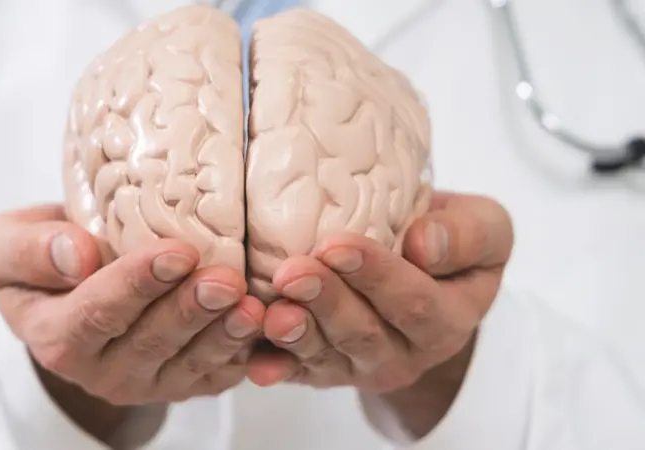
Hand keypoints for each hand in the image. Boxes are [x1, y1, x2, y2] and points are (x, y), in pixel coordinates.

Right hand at [0, 204, 263, 439]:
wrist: (72, 287)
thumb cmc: (43, 261)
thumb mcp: (6, 247)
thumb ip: (28, 251)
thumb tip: (76, 255)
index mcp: (57, 337)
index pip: (96, 315)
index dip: (136, 285)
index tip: (175, 252)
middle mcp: (101, 370)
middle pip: (151, 343)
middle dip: (190, 310)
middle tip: (226, 279)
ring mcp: (148, 381)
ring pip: (190, 363)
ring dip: (224, 335)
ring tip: (252, 304)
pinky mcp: (184, 382)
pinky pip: (217, 375)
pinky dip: (245, 354)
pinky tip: (267, 327)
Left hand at [248, 192, 512, 433]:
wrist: (421, 271)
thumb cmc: (445, 241)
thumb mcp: (484, 227)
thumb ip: (470, 234)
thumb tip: (425, 245)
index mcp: (447, 319)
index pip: (413, 302)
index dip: (375, 275)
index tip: (338, 245)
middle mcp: (404, 352)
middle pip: (363, 333)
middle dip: (326, 302)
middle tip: (292, 272)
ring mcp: (359, 366)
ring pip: (326, 355)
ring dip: (296, 335)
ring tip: (271, 313)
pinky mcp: (321, 370)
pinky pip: (296, 371)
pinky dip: (274, 366)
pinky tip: (255, 361)